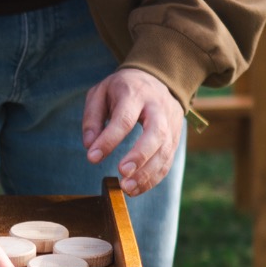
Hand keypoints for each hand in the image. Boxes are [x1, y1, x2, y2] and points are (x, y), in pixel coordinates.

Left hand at [82, 67, 184, 194]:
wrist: (157, 78)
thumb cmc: (123, 88)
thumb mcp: (101, 93)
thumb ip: (92, 118)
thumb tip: (89, 146)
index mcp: (135, 94)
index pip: (124, 119)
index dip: (109, 140)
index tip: (92, 157)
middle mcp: (158, 108)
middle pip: (156, 133)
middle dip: (140, 156)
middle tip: (122, 174)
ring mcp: (171, 123)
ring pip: (166, 150)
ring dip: (148, 173)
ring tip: (127, 188)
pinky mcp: (175, 138)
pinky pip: (168, 160)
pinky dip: (154, 178)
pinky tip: (137, 188)